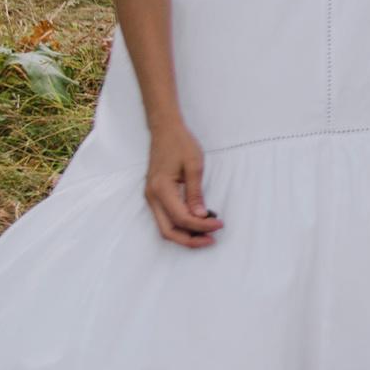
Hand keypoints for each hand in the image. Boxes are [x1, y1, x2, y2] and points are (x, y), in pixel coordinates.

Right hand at [145, 119, 223, 247]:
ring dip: (184, 234)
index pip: (182, 218)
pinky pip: (164, 218)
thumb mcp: (193, 165)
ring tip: (205, 235)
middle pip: (168, 231)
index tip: (219, 224)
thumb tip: (201, 215)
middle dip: (190, 240)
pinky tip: (195, 224)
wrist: (164, 129)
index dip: (202, 225)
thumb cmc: (180, 143)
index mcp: (161, 189)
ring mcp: (150, 196)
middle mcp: (152, 196)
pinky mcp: (154, 195)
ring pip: (165, 227)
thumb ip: (196, 193)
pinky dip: (179, 225)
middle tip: (210, 239)